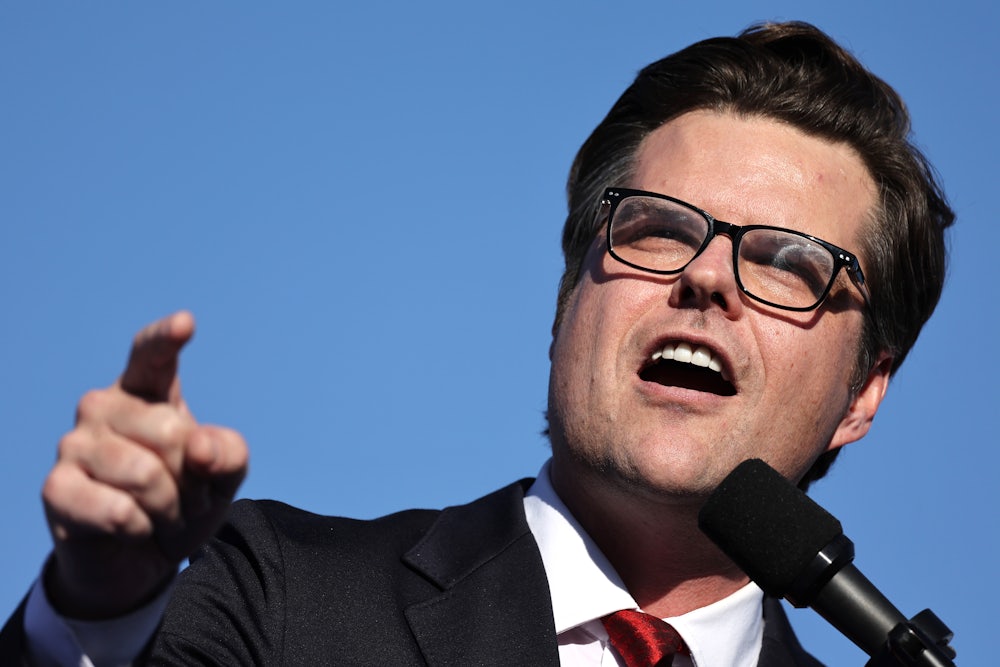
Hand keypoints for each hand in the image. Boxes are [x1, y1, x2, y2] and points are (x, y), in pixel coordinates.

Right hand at [42, 311, 248, 618]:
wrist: (140, 561)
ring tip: (164, 517)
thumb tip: (199, 445)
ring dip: (170, 509)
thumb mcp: (223, 479)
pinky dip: (141, 530)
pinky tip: (133, 530)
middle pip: (171, 432)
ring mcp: (74, 444)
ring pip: (146, 475)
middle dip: (193, 479)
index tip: (185, 323)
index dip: (166, 339)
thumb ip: (229, 454)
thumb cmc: (182, 505)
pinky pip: (119, 510)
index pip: (151, 356)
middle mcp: (103, 407)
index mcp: (145, 392)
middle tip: (187, 500)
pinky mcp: (56, 488)